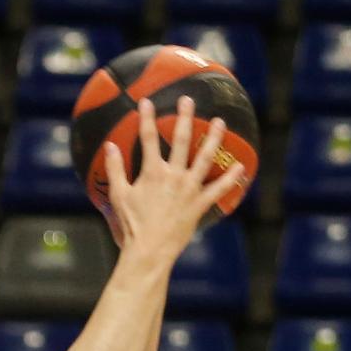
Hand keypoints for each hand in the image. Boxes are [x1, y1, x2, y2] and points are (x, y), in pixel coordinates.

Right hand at [103, 95, 245, 269]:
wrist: (149, 250)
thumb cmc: (131, 225)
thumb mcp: (118, 196)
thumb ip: (114, 170)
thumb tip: (110, 147)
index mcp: (152, 172)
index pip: (149, 139)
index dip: (147, 118)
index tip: (147, 102)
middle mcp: (174, 175)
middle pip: (181, 140)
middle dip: (185, 117)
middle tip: (188, 100)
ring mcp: (190, 188)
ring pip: (205, 157)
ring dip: (213, 138)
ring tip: (220, 122)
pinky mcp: (200, 204)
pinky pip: (219, 189)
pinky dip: (231, 178)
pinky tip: (240, 166)